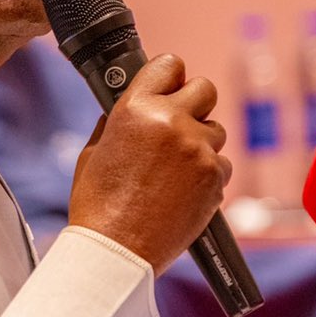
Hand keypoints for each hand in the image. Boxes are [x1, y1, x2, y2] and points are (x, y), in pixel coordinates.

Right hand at [66, 54, 229, 269]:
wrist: (117, 252)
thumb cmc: (98, 206)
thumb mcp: (94, 152)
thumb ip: (116, 123)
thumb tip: (130, 108)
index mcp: (136, 108)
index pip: (170, 65)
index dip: (170, 77)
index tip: (170, 87)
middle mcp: (171, 122)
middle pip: (206, 89)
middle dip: (195, 104)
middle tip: (180, 124)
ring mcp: (198, 150)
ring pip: (216, 130)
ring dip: (201, 143)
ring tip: (175, 169)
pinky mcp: (215, 178)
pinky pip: (221, 164)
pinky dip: (207, 174)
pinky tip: (184, 190)